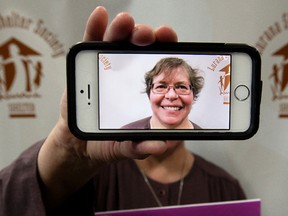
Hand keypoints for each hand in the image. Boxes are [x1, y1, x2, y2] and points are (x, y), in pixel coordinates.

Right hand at [57, 6, 177, 162]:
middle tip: (148, 35)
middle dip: (144, 36)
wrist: (77, 144)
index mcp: (139, 88)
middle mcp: (123, 73)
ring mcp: (103, 68)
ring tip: (126, 22)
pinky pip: (89, 44)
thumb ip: (141, 146)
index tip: (169, 40)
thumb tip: (162, 144)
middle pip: (136, 48)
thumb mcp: (125, 145)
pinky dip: (94, 28)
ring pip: (114, 42)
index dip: (163, 49)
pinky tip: (99, 15)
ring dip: (121, 29)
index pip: (155, 63)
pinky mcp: (83, 68)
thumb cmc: (103, 141)